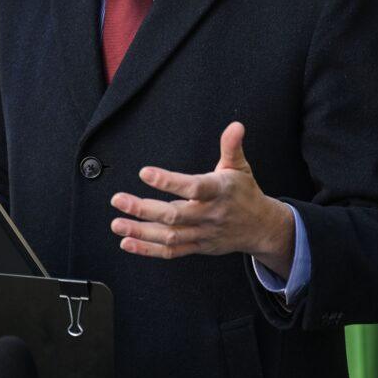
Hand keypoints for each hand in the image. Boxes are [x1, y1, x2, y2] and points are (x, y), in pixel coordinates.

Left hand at [110, 122, 294, 275]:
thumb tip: (236, 126)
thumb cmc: (245, 193)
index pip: (193, 187)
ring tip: (117, 223)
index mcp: (218, 191)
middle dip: (143, 209)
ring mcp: (202, 233)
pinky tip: (127, 242)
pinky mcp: (197, 246)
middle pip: (174, 215)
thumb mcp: (240, 167)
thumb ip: (232, 146)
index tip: (145, 173)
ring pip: (169, 236)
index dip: (169, 181)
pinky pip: (171, 251)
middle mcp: (209, 215)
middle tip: (119, 200)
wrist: (260, 227)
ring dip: (140, 231)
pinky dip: (148, 249)